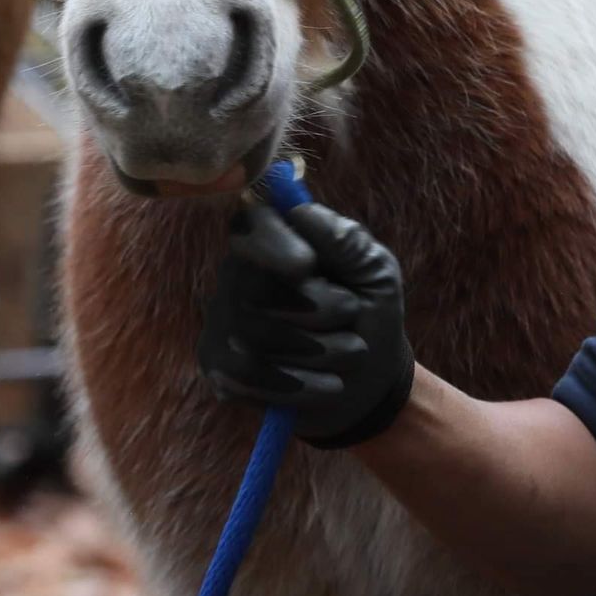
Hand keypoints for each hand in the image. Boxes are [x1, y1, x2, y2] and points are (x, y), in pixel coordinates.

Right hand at [197, 195, 415, 447]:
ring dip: (319, 349)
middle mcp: (238, 277)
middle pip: (251, 286)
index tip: (305, 264)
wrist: (368, 382)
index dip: (270, 243)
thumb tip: (299, 209)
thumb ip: (345, 240)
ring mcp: (223, 322)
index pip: (247, 226)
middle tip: (353, 313)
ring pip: (252, 335)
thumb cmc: (370, 314)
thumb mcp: (375, 273)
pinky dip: (301, 384)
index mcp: (273, 243)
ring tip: (353, 353)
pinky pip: (248, 376)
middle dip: (315, 307)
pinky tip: (330, 385)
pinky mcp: (220, 368)